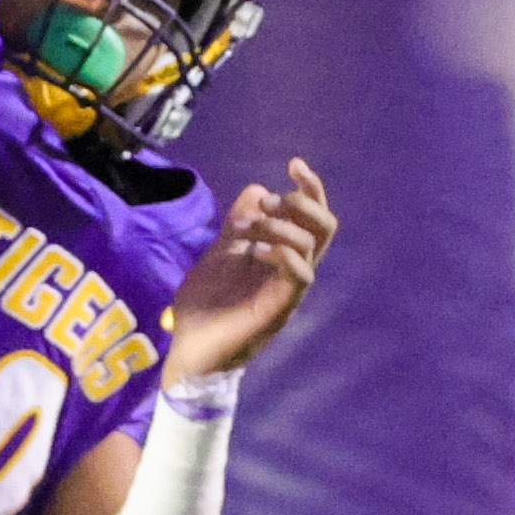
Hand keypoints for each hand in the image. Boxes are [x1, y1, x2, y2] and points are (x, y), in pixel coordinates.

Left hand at [168, 161, 336, 379]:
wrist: (190, 351)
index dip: (310, 188)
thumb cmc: (205, 308)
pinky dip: (284, 253)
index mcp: (281, 256)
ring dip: (281, 224)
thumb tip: (256, 188)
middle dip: (302, 201)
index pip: (311, 217)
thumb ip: (237, 226)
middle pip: (325, 226)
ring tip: (248, 226)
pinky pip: (300, 273)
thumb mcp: (218, 254)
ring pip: (312, 244)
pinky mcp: (281, 307)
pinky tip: (257, 251)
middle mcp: (292, 270)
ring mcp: (289, 289)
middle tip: (269, 201)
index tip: (294, 163)